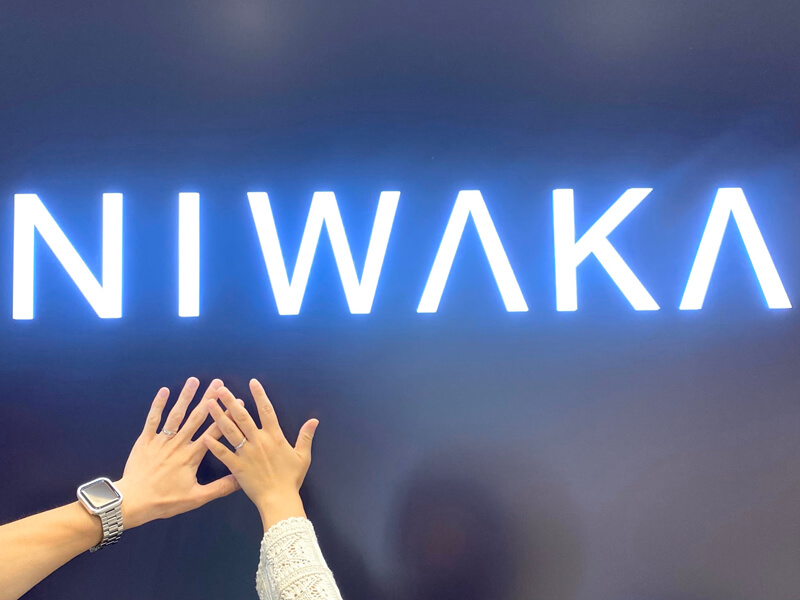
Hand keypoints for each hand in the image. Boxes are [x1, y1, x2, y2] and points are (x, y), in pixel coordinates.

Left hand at [115, 377, 239, 528]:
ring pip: (176, 415)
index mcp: (192, 456)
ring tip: (194, 380)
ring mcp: (161, 440)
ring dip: (185, 396)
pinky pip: (153, 419)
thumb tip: (241, 479)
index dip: (226, 416)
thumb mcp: (196, 498)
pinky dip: (158, 405)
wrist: (133, 502)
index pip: (214, 432)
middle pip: (196, 418)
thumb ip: (220, 488)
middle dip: (208, 399)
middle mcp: (179, 444)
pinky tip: (164, 390)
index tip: (236, 402)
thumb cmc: (165, 501)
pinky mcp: (145, 440)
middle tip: (218, 383)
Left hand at [202, 379, 318, 530]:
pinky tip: (205, 435)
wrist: (279, 499)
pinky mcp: (237, 466)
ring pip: (230, 431)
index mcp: (275, 437)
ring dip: (219, 416)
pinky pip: (223, 453)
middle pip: (243, 416)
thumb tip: (314, 420)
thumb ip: (306, 436)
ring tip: (209, 403)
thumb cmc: (291, 479)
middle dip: (231, 401)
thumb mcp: (303, 456)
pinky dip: (214, 445)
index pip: (266, 410)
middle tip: (220, 389)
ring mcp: (246, 453)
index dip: (259, 395)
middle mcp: (259, 441)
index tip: (252, 382)